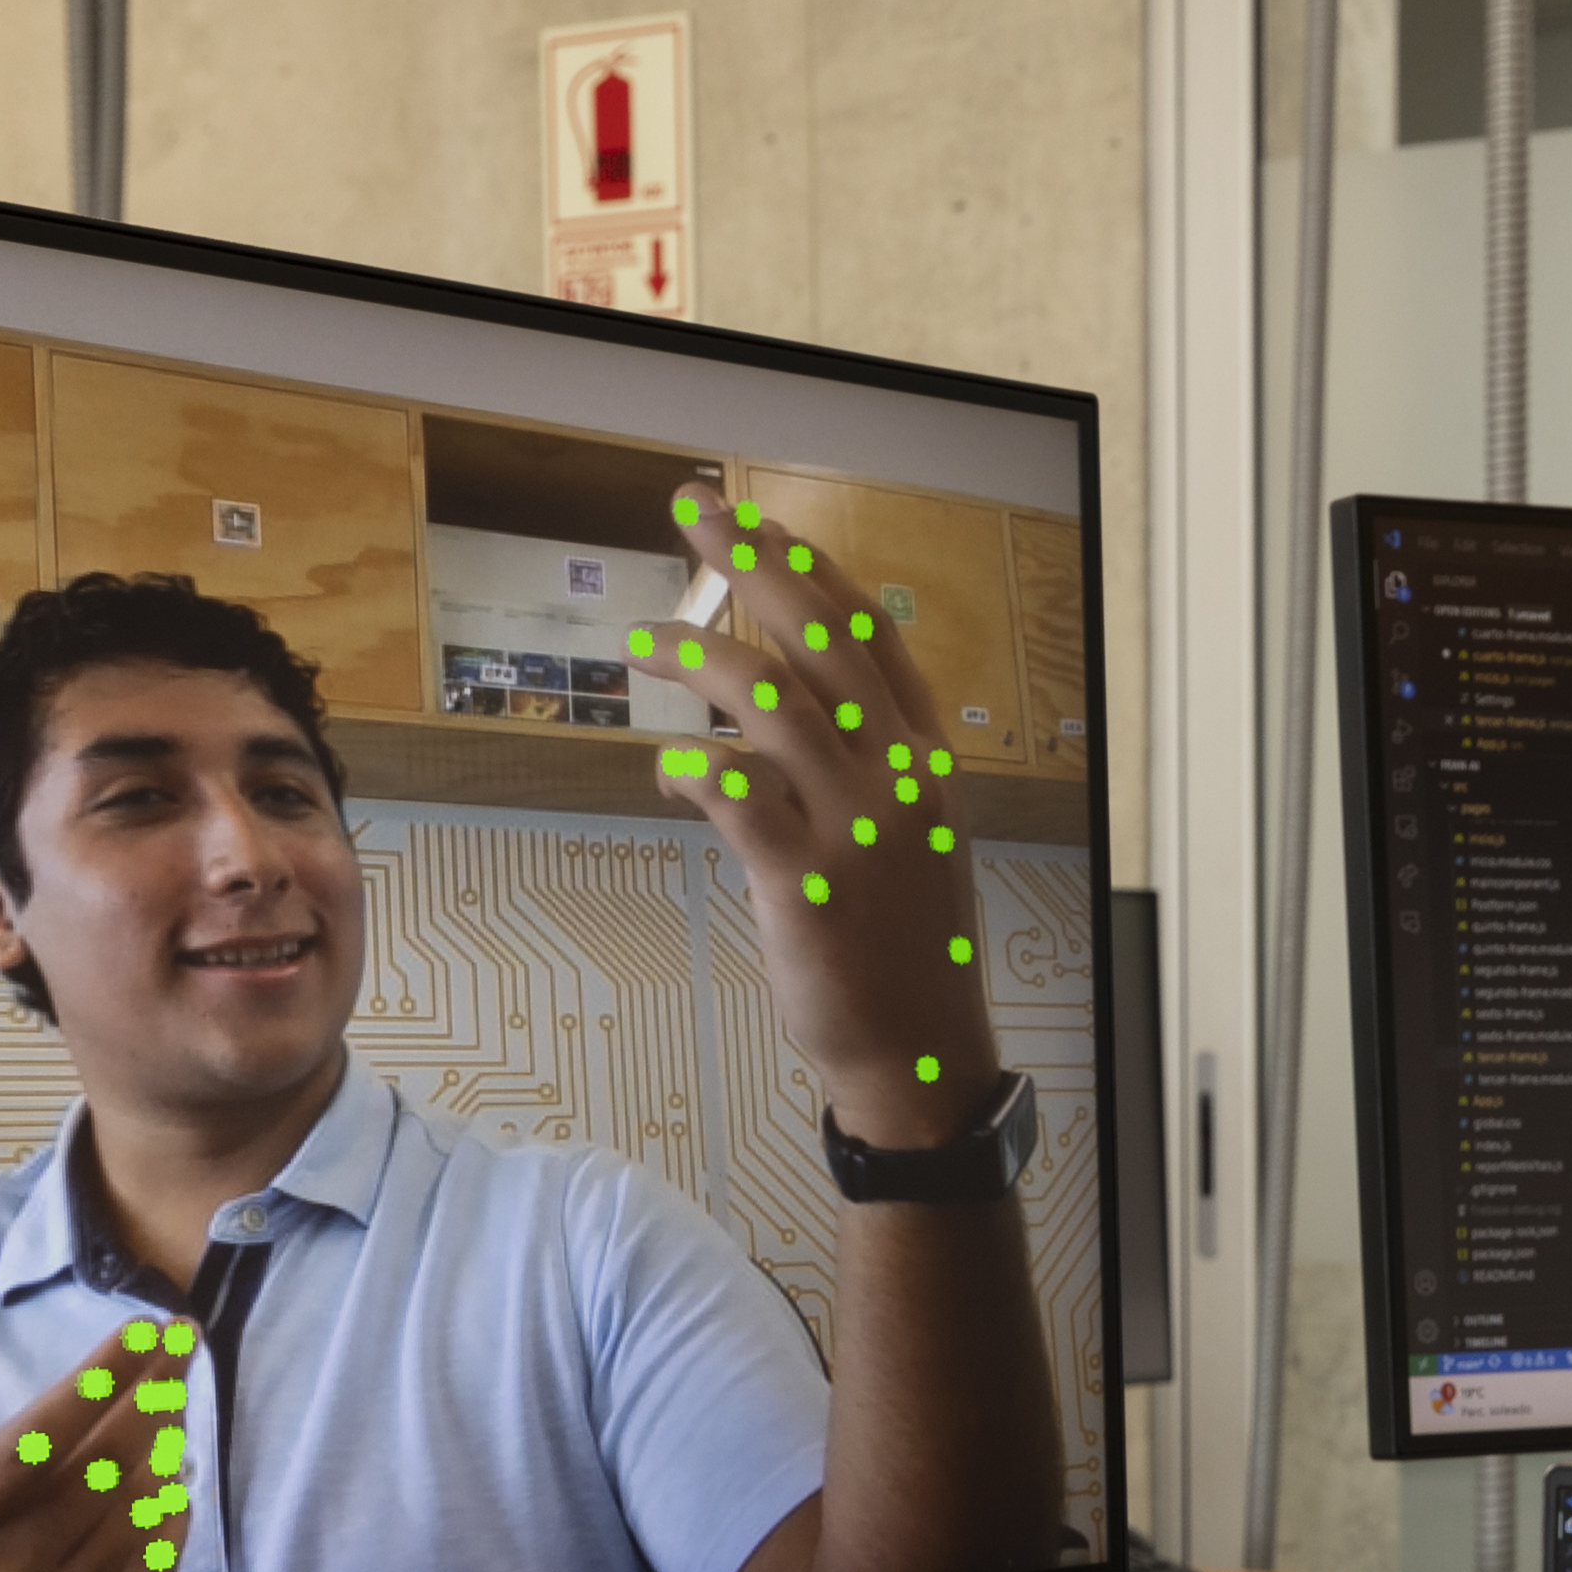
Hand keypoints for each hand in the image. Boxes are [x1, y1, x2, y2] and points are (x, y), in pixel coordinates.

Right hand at [0, 1309, 185, 1571]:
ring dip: (165, 1452)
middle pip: (105, 1468)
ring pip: (134, 1517)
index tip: (145, 1331)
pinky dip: (171, 1527)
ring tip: (175, 1403)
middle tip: (180, 1351)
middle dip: (153, 1397)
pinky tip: (176, 1488)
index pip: (43, 1434)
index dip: (102, 1377)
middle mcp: (6, 1569)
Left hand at [648, 487, 1006, 1147]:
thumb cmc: (903, 950)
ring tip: (647, 644)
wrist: (918, 1053)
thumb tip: (760, 721)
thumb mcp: (907, 841)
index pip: (869, 636)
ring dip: (699, 657)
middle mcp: (897, 778)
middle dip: (753, 565)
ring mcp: (855, 826)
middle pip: (820, 639)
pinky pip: (735, 794)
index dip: (811, 570)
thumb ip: (852, 771)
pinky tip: (667, 764)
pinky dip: (691, 767)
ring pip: (771, 700)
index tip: (760, 523)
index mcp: (924, 761)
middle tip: (698, 518)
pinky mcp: (804, 880)